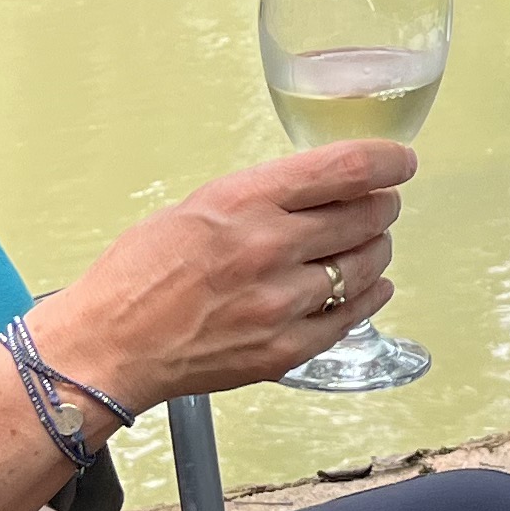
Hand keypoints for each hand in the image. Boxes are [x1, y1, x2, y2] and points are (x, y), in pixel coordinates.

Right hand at [30, 143, 408, 410]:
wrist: (109, 347)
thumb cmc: (139, 274)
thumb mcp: (198, 205)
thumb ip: (261, 197)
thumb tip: (320, 188)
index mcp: (244, 203)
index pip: (344, 168)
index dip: (386, 160)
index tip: (400, 161)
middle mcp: (269, 249)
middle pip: (365, 216)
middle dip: (381, 205)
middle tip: (380, 203)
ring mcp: (280, 303)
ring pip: (365, 266)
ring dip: (376, 249)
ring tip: (369, 243)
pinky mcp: (285, 350)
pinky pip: (351, 317)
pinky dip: (370, 296)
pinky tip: (370, 286)